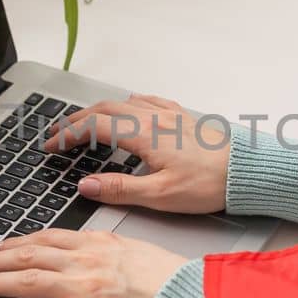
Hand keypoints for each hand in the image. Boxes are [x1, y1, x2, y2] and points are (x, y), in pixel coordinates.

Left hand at [0, 229, 187, 297]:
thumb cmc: (169, 279)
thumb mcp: (134, 249)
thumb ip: (104, 248)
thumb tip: (86, 247)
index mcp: (96, 242)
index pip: (45, 238)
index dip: (15, 241)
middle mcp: (83, 261)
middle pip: (26, 255)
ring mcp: (80, 288)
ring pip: (24, 279)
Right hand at [43, 93, 229, 213]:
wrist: (246, 172)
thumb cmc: (210, 185)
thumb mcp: (160, 196)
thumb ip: (120, 189)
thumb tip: (87, 185)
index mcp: (144, 135)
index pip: (93, 128)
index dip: (66, 135)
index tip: (51, 145)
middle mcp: (154, 118)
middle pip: (103, 110)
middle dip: (75, 120)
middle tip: (57, 133)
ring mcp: (168, 114)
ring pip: (123, 102)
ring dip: (97, 110)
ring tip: (84, 122)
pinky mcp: (182, 116)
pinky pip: (147, 100)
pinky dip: (126, 104)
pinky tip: (128, 108)